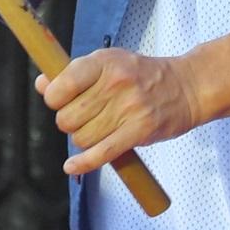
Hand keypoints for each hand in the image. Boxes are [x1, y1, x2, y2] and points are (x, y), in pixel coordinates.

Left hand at [39, 47, 203, 175]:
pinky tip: (72, 167)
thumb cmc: (141, 75)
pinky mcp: (140, 131)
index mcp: (103, 62)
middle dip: (68, 122)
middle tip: (84, 118)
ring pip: (81, 137)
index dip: (54, 99)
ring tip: (98, 129)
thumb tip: (42, 85)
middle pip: (67, 117)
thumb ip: (73, 74)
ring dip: (83, 139)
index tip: (61, 101)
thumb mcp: (108, 62)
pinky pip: (102, 153)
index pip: (61, 86)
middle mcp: (115, 83)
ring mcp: (129, 108)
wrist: (187, 87)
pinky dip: (83, 164)